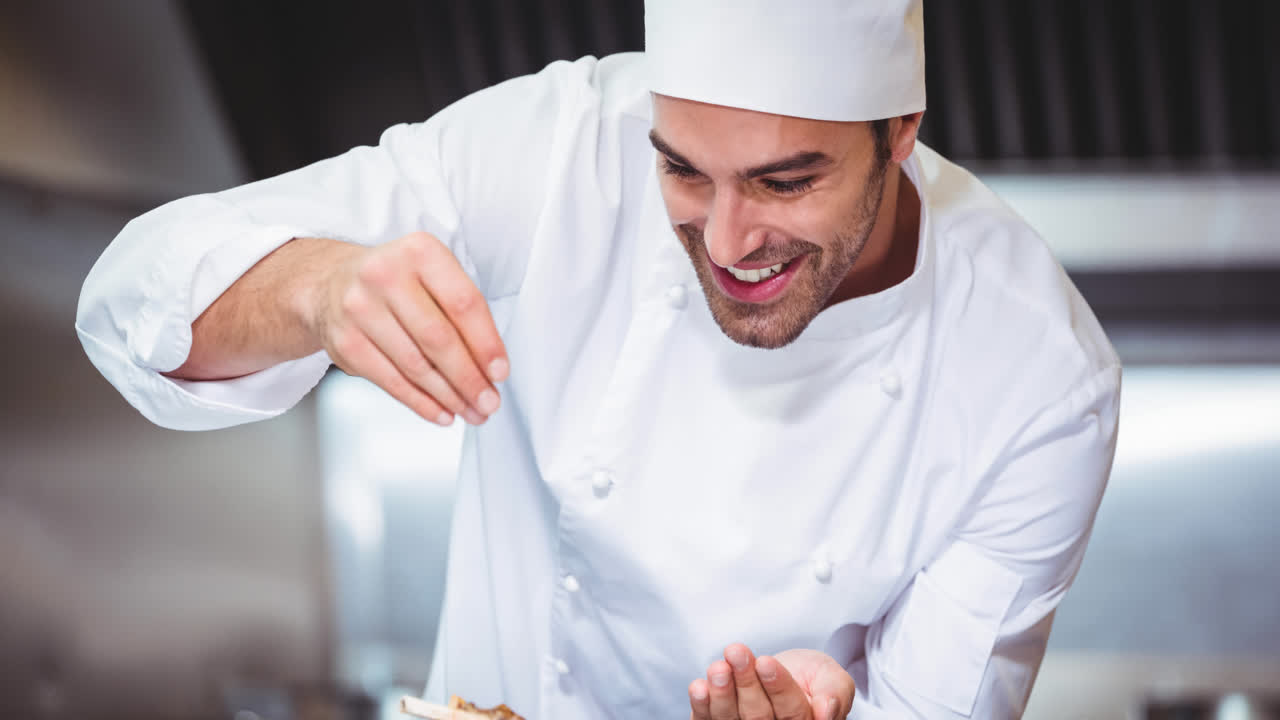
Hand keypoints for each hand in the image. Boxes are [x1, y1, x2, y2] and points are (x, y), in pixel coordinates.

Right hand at [309, 231, 507, 425]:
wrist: (332, 283)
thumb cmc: (396, 281)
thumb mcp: (431, 275)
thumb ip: (461, 311)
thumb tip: (490, 365)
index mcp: (419, 253)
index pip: (463, 304)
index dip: (486, 344)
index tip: (500, 372)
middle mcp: (385, 276)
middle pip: (439, 339)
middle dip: (470, 378)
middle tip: (489, 401)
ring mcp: (361, 310)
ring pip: (416, 365)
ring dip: (449, 396)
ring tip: (470, 410)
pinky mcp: (345, 343)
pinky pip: (391, 382)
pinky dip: (421, 402)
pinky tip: (441, 411)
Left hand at [688, 644, 854, 719]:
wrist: (779, 672)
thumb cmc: (810, 676)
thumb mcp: (832, 676)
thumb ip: (835, 693)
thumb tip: (826, 713)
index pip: (792, 710)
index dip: (778, 686)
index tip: (765, 662)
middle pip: (759, 716)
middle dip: (746, 682)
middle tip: (736, 651)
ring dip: (722, 693)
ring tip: (718, 668)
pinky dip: (702, 707)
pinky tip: (699, 687)